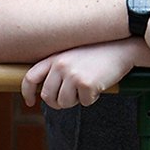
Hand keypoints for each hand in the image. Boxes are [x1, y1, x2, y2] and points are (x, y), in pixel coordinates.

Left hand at [21, 40, 135, 109]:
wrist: (122, 46)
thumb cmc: (100, 51)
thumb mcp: (74, 53)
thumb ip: (59, 67)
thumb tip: (48, 90)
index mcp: (55, 56)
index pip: (30, 77)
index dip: (27, 92)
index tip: (30, 102)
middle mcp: (60, 65)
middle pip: (47, 96)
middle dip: (58, 102)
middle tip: (72, 97)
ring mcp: (72, 74)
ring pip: (64, 103)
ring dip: (76, 100)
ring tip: (87, 86)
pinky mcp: (85, 83)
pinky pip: (84, 102)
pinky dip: (92, 98)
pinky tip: (98, 84)